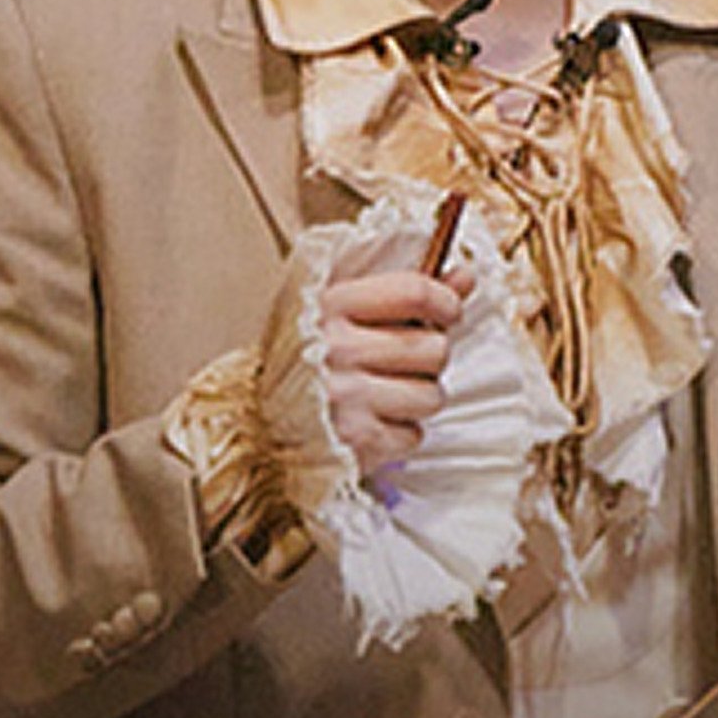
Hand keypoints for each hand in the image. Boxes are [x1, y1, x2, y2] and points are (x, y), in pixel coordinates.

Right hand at [280, 247, 471, 482]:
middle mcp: (337, 349)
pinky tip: (373, 422)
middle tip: (401, 363)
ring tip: (386, 395)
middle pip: (434, 348)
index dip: (446, 301)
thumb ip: (405, 292)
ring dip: (417, 398)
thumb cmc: (303, 361)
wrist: (252, 422)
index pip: (416, 291)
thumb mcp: (342, 311)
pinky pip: (413, 435)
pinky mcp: (354, 441)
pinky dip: (400, 434)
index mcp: (331, 306)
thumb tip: (465, 276)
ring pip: (431, 395)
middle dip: (428, 358)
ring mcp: (346, 398)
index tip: (448, 312)